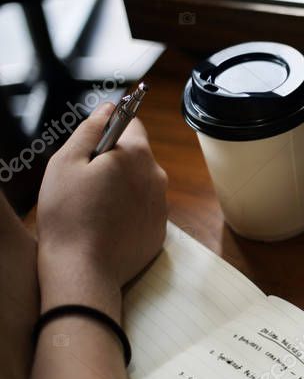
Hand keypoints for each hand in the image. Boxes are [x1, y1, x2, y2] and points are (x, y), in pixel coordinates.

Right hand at [37, 104, 167, 308]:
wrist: (84, 271)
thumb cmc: (69, 216)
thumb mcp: (66, 163)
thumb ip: (90, 130)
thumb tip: (109, 107)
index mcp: (137, 155)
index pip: (131, 123)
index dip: (109, 129)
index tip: (92, 145)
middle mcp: (157, 176)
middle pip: (136, 155)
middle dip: (113, 161)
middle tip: (84, 181)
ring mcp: (162, 205)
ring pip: (139, 183)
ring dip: (120, 187)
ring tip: (93, 206)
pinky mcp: (159, 229)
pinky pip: (142, 210)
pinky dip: (127, 212)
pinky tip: (105, 224)